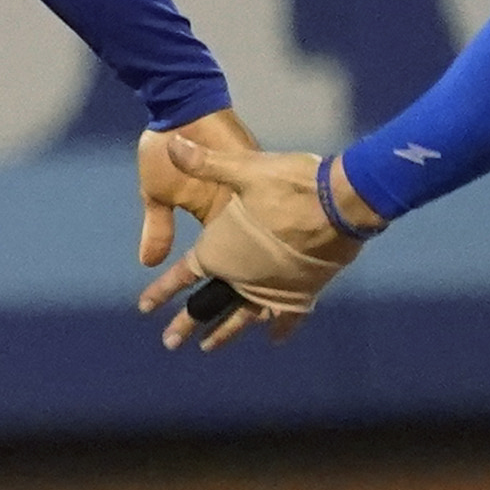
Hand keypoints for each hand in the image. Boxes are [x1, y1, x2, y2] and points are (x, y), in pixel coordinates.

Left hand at [136, 132, 369, 351]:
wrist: (344, 201)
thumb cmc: (292, 183)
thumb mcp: (246, 168)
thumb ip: (206, 162)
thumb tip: (173, 142)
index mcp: (223, 252)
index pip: (183, 276)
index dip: (162, 291)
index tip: (144, 308)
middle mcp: (244, 278)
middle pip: (209, 305)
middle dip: (189, 322)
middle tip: (170, 342)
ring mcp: (274, 288)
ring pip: (244, 316)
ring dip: (226, 332)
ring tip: (209, 347)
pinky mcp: (303, 290)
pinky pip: (288, 315)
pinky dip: (281, 326)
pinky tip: (274, 339)